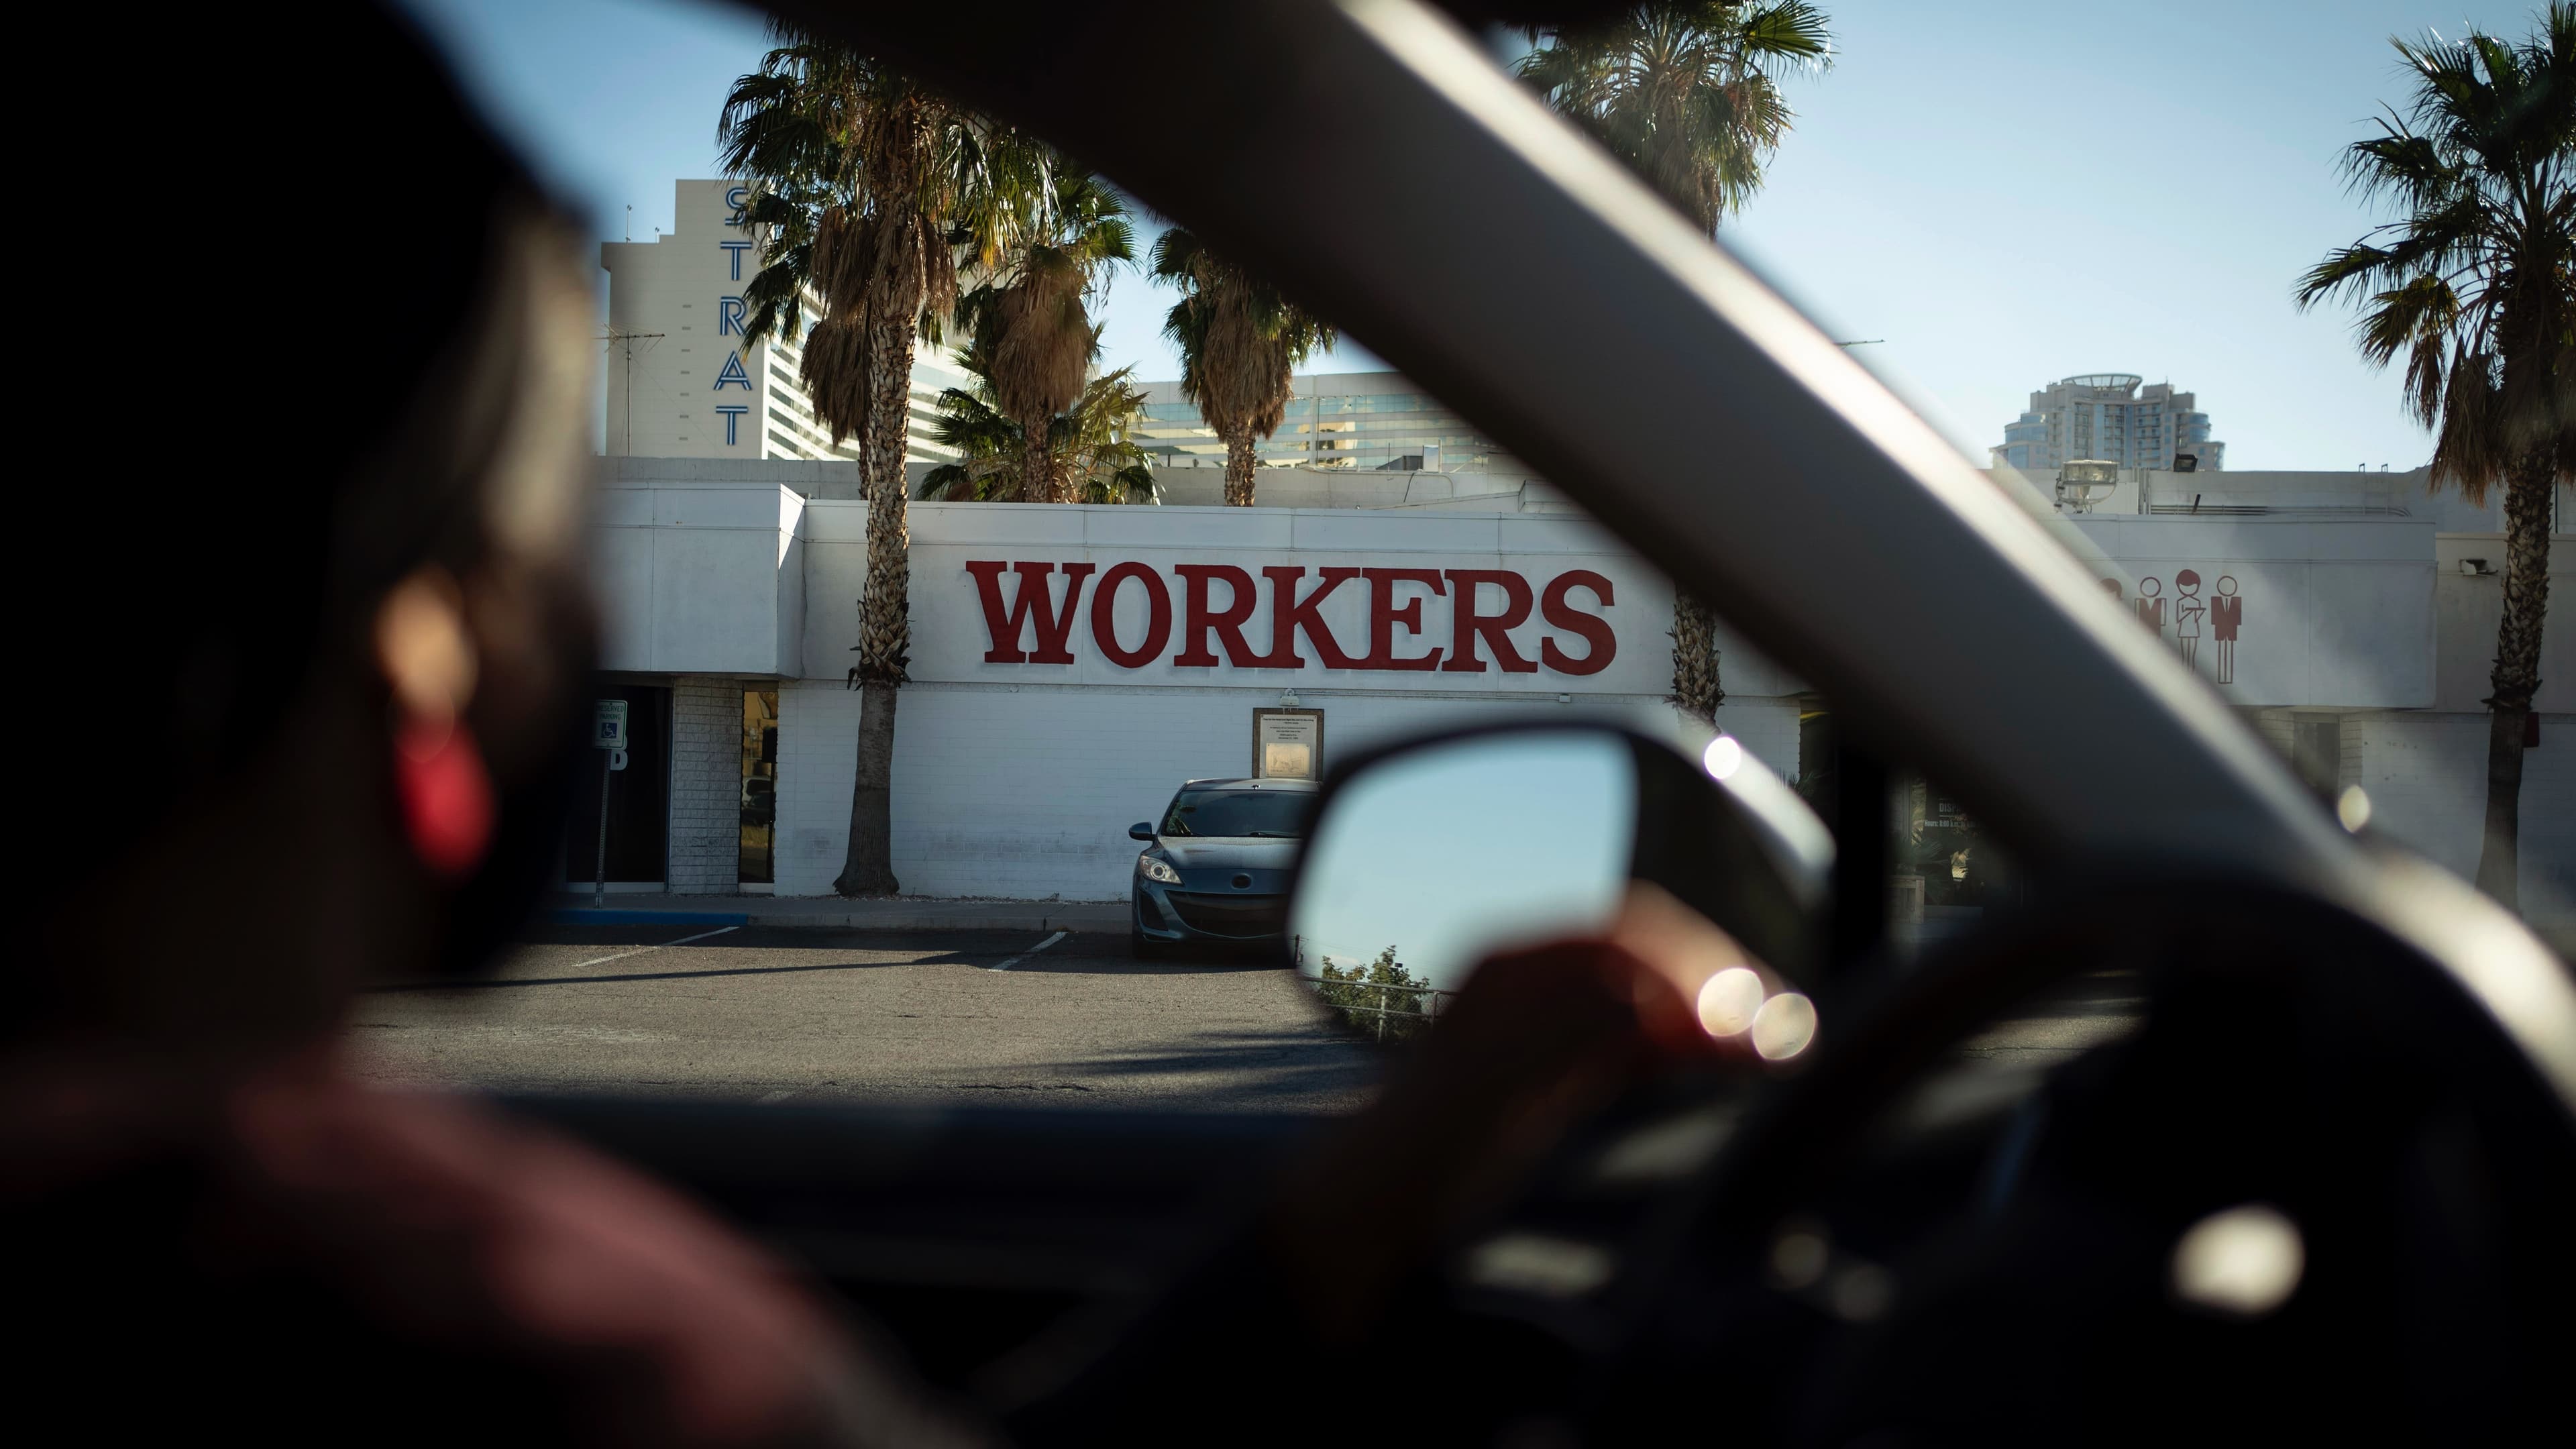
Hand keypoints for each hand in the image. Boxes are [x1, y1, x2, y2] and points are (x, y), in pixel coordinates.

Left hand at [1267, 883, 1767, 1338]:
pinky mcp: (1562, 1078)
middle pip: (1652, 958)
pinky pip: (1643, 1044)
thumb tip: (1663, 999)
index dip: (1699, 962)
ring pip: (1655, 1001)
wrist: (1364, 1216)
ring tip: (1777, 1049)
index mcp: (1514, 964)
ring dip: (1715, 1017)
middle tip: (1787, 1034)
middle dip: (1721, 986)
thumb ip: (1576, 1035)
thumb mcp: (1495, 1086)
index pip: (1632, 931)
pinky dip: (1691, 1048)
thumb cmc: (1414, 1152)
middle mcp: (1534, 983)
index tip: (1752, 1013)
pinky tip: (1726, 1068)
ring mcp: (1551, 1029)